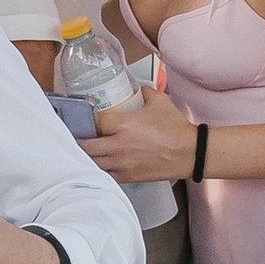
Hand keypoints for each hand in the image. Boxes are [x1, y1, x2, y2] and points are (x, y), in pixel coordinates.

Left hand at [78, 82, 198, 181]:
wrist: (191, 153)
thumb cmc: (175, 127)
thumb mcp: (159, 102)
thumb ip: (143, 91)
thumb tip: (134, 87)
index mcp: (124, 124)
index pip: (93, 122)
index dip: (83, 121)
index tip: (79, 119)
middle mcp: (119, 145)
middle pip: (84, 146)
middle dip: (77, 142)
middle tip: (73, 138)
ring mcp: (122, 163)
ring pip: (91, 163)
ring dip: (84, 157)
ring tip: (80, 152)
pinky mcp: (127, 177)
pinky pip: (103, 175)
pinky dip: (96, 170)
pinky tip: (94, 165)